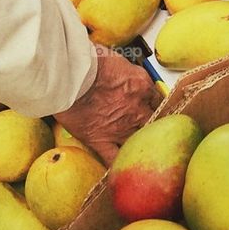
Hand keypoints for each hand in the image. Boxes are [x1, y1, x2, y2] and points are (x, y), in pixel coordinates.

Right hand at [54, 45, 162, 164]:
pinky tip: (121, 172)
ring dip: (140, 148)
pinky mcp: (100, 139)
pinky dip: (117, 167)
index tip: (155, 109)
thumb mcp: (116, 57)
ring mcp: (120, 127)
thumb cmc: (88, 59)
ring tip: (142, 155)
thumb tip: (123, 72)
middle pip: (155, 124)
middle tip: (154, 133)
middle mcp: (136, 109)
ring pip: (139, 144)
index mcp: (141, 85)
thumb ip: (126, 70)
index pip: (159, 100)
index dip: (156, 106)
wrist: (70, 73)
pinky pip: (113, 159)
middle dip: (155, 129)